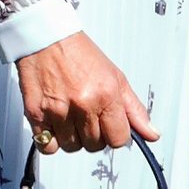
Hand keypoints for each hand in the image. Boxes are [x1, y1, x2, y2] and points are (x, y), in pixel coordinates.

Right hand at [15, 31, 157, 154]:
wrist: (48, 40)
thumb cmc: (80, 55)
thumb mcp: (116, 77)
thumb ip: (134, 109)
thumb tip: (152, 134)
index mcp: (106, 94)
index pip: (119, 139)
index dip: (117, 134)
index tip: (112, 126)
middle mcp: (83, 104)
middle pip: (95, 145)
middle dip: (96, 134)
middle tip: (90, 115)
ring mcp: (58, 111)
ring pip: (72, 147)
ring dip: (74, 137)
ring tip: (72, 115)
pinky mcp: (36, 115)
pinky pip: (48, 147)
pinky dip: (52, 140)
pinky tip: (56, 123)